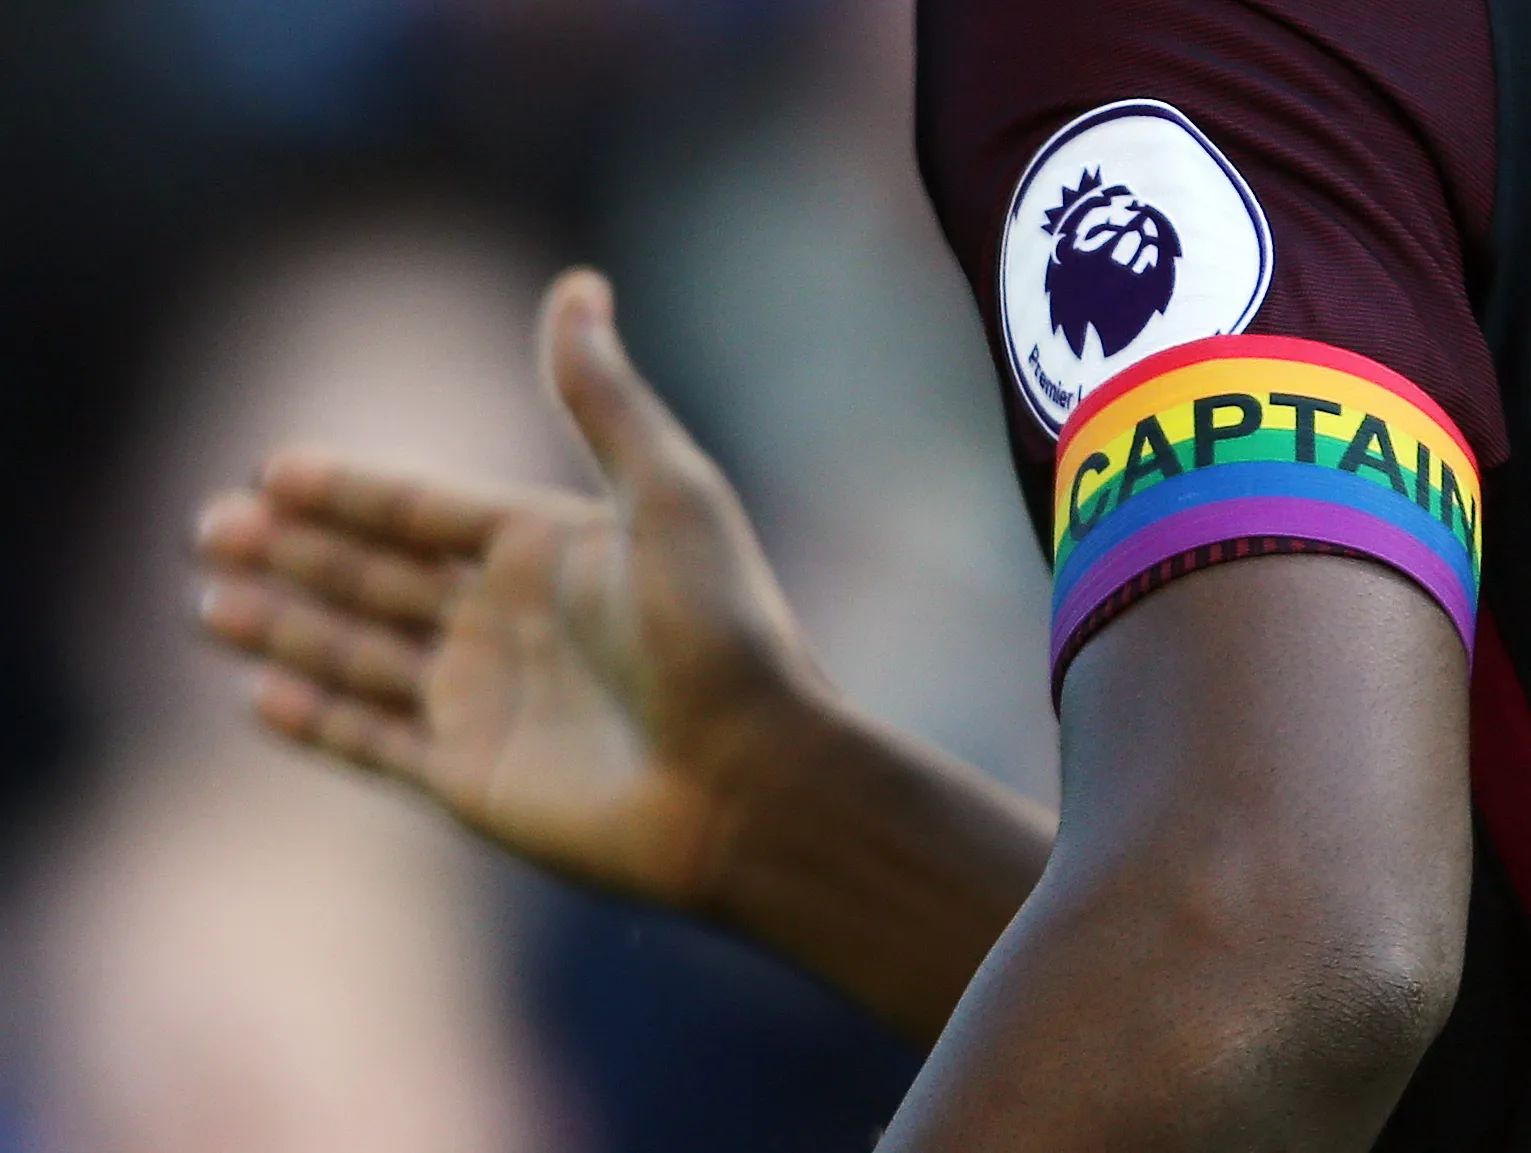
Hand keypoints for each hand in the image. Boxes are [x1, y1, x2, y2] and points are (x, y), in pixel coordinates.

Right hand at [196, 269, 824, 907]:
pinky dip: (316, 720)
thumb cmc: (720, 631)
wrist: (749, 778)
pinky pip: (373, 743)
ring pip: (360, 656)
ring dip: (285, 628)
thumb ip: (603, 398)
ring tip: (208, 601)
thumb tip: (577, 283)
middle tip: (211, 528)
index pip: (423, 511)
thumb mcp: (667, 494)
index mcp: (546, 550)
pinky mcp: (470, 782)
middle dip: (294, 553)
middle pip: (377, 578)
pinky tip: (257, 693)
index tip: (273, 471)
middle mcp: (508, 622)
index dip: (348, 493)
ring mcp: (485, 704)